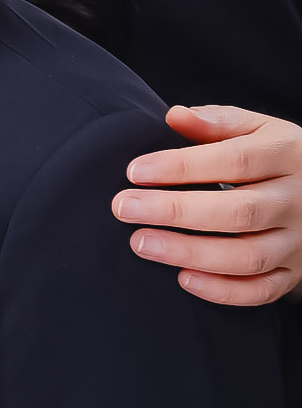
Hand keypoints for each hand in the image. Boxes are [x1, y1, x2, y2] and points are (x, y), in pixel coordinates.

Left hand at [118, 106, 300, 307]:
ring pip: (249, 256)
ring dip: (191, 253)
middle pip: (240, 212)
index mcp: (287, 156)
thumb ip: (217, 122)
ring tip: (141, 243)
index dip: (182, 165)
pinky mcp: (295, 271)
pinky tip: (183, 279)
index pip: (235, 160)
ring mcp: (299, 240)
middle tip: (123, 208)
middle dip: (176, 212)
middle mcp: (297, 201)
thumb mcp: (257, 128)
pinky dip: (224, 291)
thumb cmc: (275, 155)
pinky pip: (264, 289)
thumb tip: (175, 116)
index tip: (134, 171)